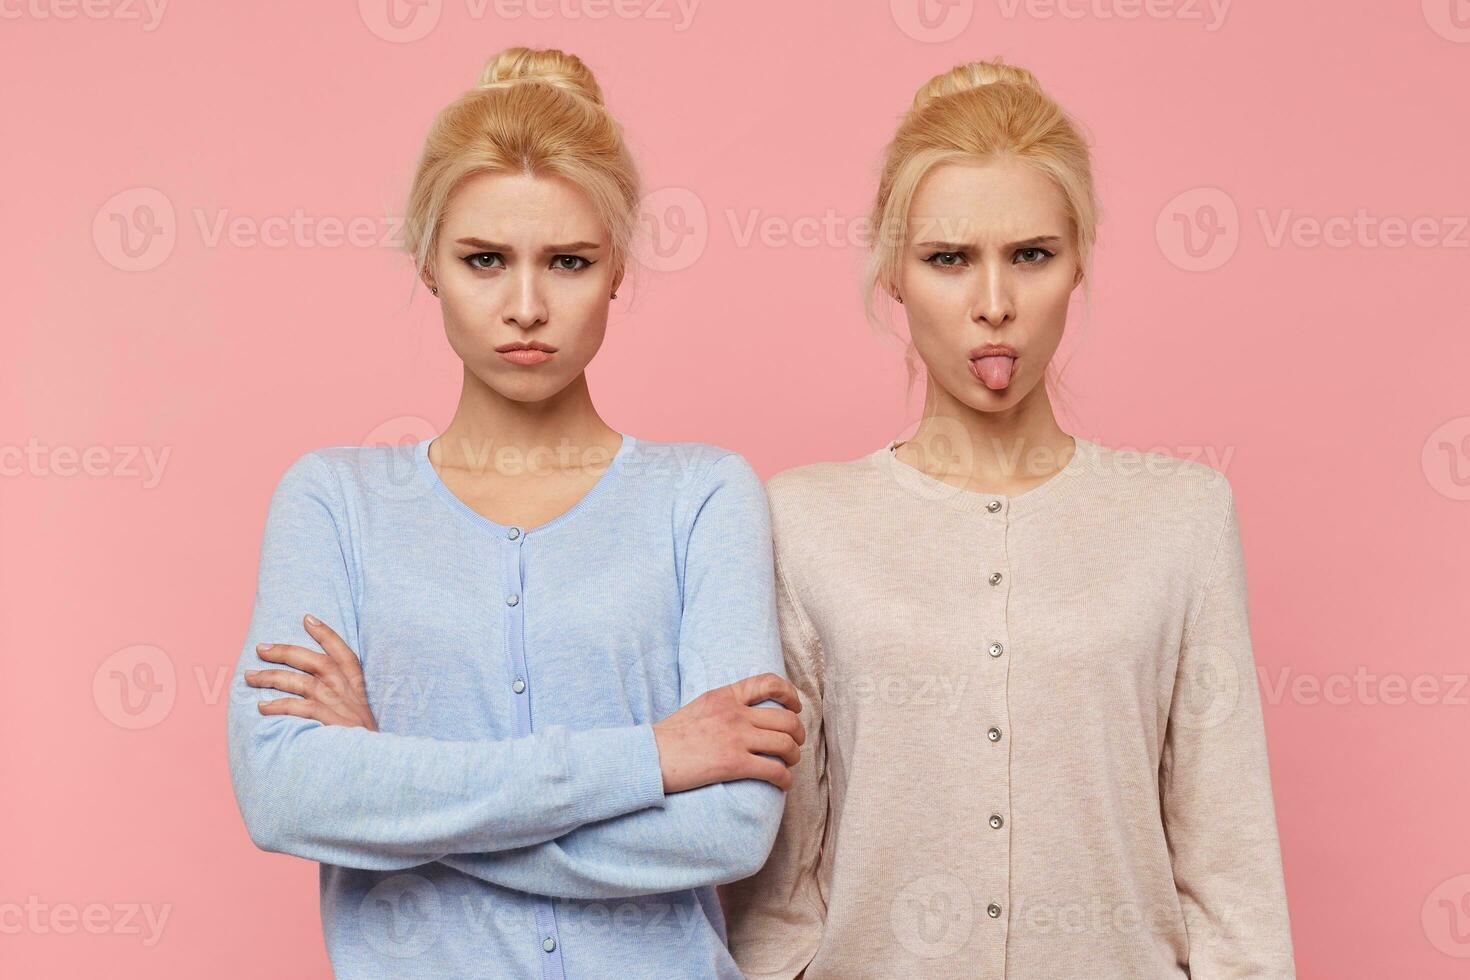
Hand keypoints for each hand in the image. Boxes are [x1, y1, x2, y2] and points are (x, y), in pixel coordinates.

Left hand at [244, 614, 378, 730]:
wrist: (376, 761)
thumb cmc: (363, 738)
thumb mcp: (360, 711)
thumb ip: (344, 695)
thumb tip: (314, 684)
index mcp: (356, 685)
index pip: (343, 652)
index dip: (326, 633)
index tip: (307, 618)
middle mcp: (346, 690)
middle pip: (314, 661)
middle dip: (285, 651)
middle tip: (261, 648)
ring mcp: (336, 705)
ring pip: (300, 682)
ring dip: (272, 677)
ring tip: (250, 676)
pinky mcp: (326, 721)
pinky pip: (296, 708)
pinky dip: (277, 706)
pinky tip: (261, 707)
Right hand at [652, 673, 805, 793]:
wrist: (649, 756)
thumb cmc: (670, 737)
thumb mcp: (698, 707)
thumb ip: (723, 705)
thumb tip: (744, 714)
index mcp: (725, 696)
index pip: (768, 682)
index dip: (790, 694)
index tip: (795, 706)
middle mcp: (735, 713)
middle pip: (785, 719)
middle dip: (798, 733)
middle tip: (796, 744)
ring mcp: (736, 738)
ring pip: (785, 744)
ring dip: (794, 756)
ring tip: (790, 764)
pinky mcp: (734, 764)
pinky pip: (774, 770)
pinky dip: (785, 779)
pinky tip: (783, 784)